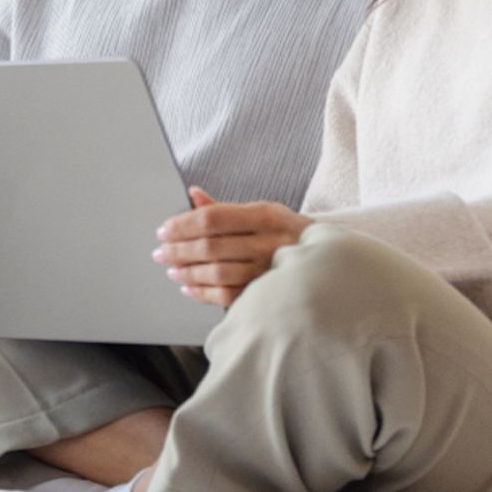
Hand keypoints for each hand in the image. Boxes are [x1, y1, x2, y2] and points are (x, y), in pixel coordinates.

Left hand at [153, 186, 311, 307]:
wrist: (331, 264)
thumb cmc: (290, 235)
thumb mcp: (264, 213)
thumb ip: (226, 209)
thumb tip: (193, 195)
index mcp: (266, 215)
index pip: (212, 218)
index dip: (182, 225)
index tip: (164, 230)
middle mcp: (269, 242)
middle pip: (210, 246)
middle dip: (178, 250)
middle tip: (160, 252)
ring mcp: (269, 271)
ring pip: (216, 273)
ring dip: (187, 272)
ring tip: (172, 269)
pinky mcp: (268, 294)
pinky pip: (226, 296)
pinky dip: (202, 293)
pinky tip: (189, 287)